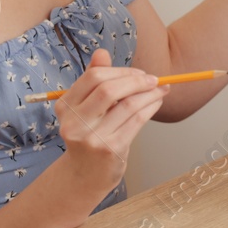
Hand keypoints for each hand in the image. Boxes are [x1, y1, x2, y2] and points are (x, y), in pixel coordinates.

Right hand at [53, 48, 166, 196]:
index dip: (120, 71)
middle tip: (153, 79)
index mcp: (66, 107)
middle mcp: (75, 122)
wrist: (85, 174)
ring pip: (128, 104)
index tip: (137, 73)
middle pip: (109, 89)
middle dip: (136, 80)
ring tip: (161, 89)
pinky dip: (152, 106)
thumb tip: (101, 52)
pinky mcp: (111, 148)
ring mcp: (93, 137)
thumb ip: (93, 80)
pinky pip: (138, 119)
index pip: (94, 77)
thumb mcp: (85, 108)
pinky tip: (157, 102)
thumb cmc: (90, 134)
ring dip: (150, 93)